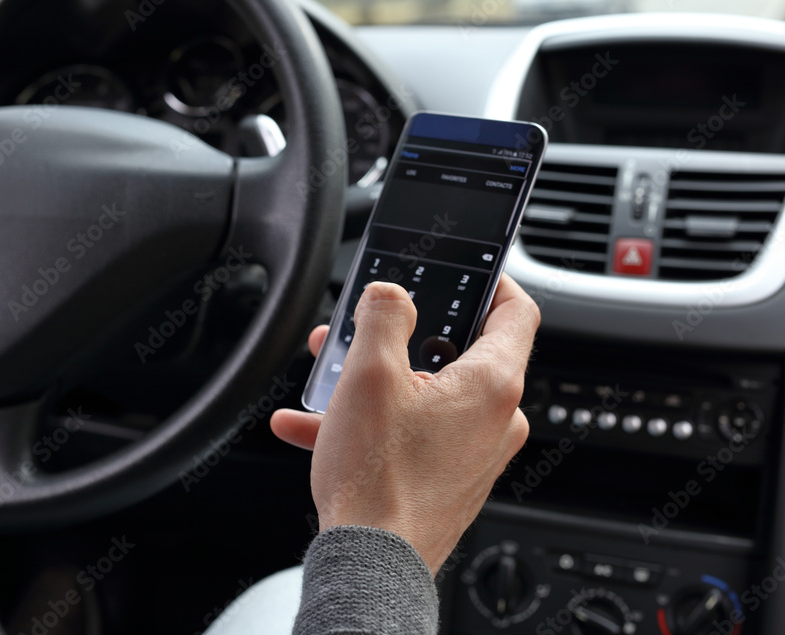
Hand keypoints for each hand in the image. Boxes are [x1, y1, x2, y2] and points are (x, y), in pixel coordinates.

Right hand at [271, 277, 538, 574]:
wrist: (373, 562)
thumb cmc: (380, 480)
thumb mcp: (370, 375)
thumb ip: (383, 316)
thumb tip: (391, 294)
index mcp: (491, 384)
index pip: (517, 311)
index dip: (494, 281)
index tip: (468, 271)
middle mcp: (495, 419)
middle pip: (456, 353)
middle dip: (401, 337)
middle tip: (363, 331)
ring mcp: (474, 452)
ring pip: (427, 395)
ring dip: (375, 381)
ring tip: (327, 382)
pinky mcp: (450, 477)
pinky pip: (413, 433)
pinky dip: (374, 422)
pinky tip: (318, 426)